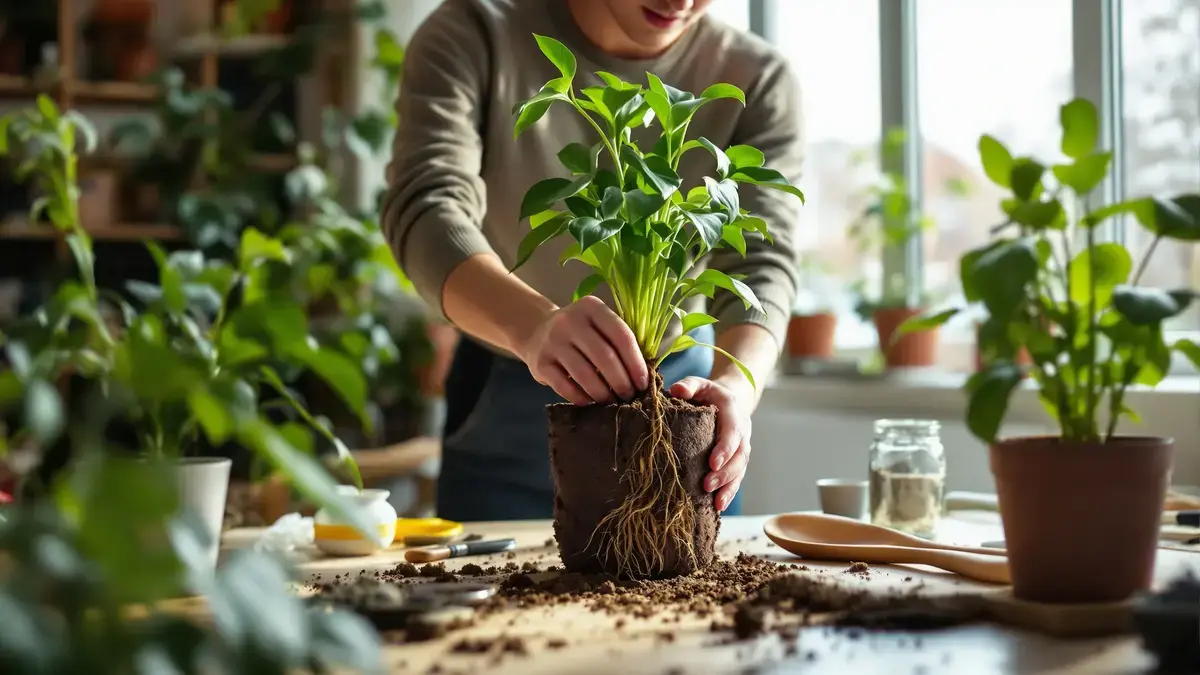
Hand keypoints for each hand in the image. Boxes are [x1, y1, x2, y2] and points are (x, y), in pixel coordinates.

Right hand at [517, 296, 649, 405]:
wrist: (537, 331)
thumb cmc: (580, 333)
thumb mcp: (598, 325)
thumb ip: (618, 341)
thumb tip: (642, 376)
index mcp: (592, 308)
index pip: (621, 335)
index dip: (635, 362)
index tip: (643, 383)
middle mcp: (570, 321)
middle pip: (604, 356)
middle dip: (621, 381)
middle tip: (628, 396)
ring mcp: (552, 341)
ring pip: (585, 374)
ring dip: (603, 393)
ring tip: (612, 402)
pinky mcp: (540, 363)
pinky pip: (565, 387)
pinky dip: (581, 398)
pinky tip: (591, 402)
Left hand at [669, 376, 751, 512]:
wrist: (730, 398)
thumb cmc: (709, 392)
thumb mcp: (700, 383)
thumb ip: (689, 384)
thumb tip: (676, 390)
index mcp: (733, 412)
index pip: (733, 432)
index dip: (725, 449)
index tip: (712, 463)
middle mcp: (742, 432)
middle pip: (739, 456)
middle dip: (726, 473)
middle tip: (707, 485)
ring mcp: (742, 448)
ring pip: (740, 470)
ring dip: (729, 487)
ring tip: (716, 503)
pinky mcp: (737, 460)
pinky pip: (737, 478)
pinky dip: (729, 493)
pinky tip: (718, 507)